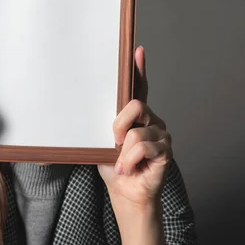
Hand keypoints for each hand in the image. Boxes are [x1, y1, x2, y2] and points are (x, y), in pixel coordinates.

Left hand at [98, 46, 172, 212]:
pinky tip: (129, 169)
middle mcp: (152, 121)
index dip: (139, 69)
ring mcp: (161, 134)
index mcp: (136, 116)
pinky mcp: (166, 150)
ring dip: (122, 153)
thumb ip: (103, 127)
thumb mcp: (102, 143)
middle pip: (136, 105)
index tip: (137, 51)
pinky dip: (130, 161)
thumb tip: (79, 114)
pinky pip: (143, 147)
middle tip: (113, 142)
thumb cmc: (114, 168)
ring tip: (123, 164)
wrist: (126, 194)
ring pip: (135, 132)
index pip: (140, 88)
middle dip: (118, 125)